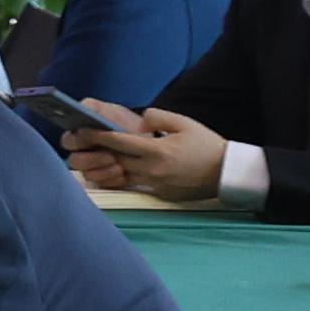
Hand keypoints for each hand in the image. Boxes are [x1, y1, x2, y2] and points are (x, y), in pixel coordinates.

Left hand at [66, 106, 225, 202]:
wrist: (227, 173)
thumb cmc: (207, 146)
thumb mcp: (184, 123)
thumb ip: (158, 117)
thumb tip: (140, 119)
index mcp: (158, 151)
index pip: (120, 142)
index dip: (99, 135)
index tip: (83, 129)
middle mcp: (153, 170)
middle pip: (116, 160)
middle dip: (98, 151)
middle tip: (82, 142)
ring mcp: (156, 184)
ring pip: (122, 175)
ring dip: (108, 166)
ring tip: (95, 157)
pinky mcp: (161, 194)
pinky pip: (136, 185)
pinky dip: (124, 177)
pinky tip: (116, 170)